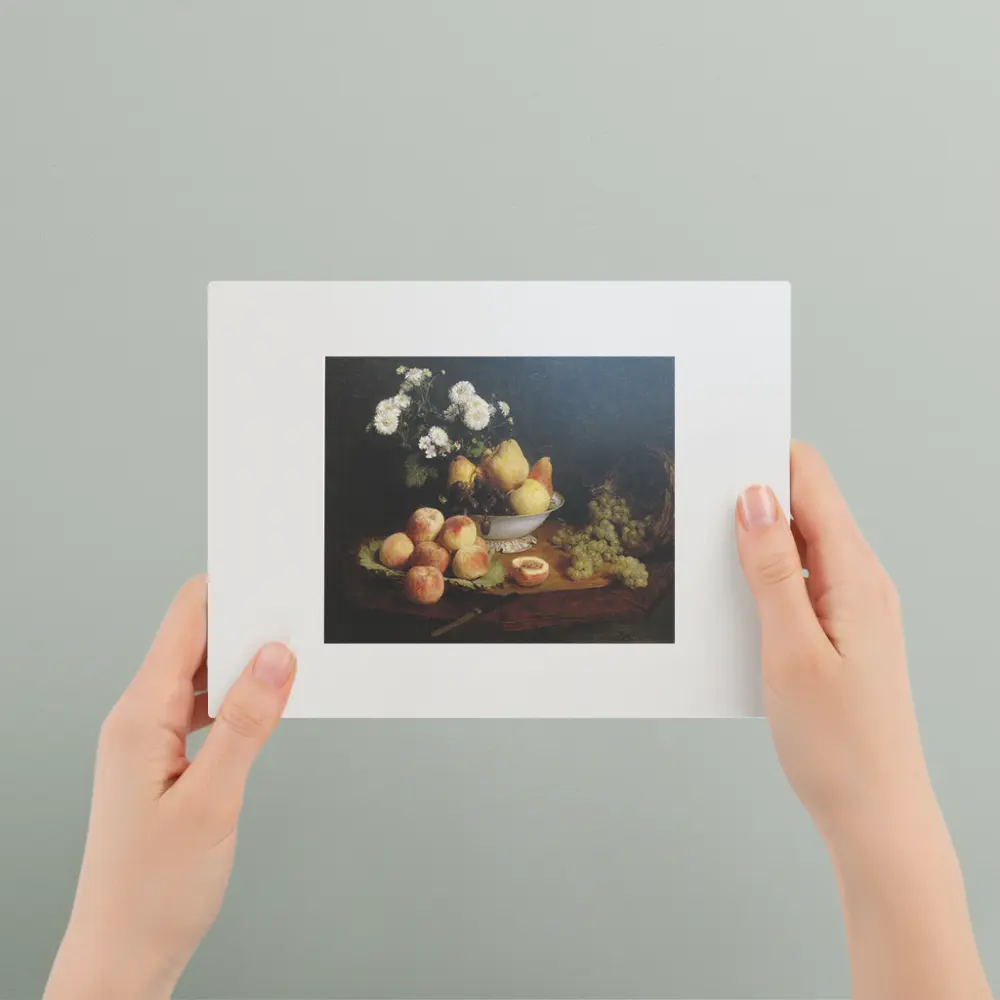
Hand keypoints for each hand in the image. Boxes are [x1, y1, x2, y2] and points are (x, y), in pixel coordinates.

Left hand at [44, 577, 295, 999]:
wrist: (123, 951)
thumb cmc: (154, 888)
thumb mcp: (213, 801)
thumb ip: (247, 723)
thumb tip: (275, 657)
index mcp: (139, 716)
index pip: (185, 620)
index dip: (231, 592)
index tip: (276, 582)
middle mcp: (138, 717)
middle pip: (195, 639)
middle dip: (247, 625)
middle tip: (299, 626)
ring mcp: (148, 736)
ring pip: (202, 673)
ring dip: (245, 665)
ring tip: (291, 666)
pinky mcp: (163, 757)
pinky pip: (203, 706)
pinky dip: (237, 699)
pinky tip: (266, 708)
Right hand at [736, 442, 990, 999]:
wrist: (875, 814)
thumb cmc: (838, 743)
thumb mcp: (790, 650)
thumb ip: (772, 569)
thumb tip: (753, 497)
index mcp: (855, 575)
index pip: (812, 481)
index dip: (763, 457)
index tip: (714, 454)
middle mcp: (862, 580)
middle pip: (804, 507)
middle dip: (750, 496)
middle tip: (694, 507)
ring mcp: (854, 607)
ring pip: (800, 545)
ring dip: (755, 541)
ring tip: (706, 556)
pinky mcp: (841, 632)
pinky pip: (802, 581)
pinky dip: (766, 577)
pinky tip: (734, 600)